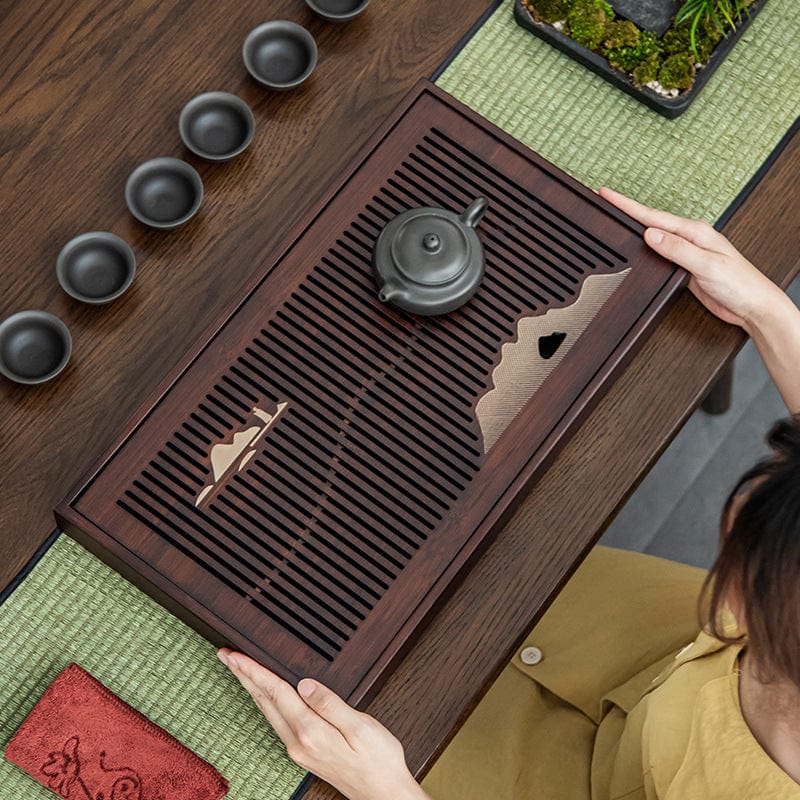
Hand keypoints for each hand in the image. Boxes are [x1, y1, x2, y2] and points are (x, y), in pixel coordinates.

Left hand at [217, 649, 428, 799]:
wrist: (382, 793)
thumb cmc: (377, 760)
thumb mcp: (360, 727)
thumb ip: (330, 704)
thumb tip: (306, 684)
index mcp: (311, 732)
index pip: (276, 693)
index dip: (254, 671)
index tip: (236, 656)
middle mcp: (298, 742)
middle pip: (264, 700)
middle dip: (244, 676)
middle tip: (226, 655)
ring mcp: (298, 749)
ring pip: (267, 711)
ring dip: (251, 687)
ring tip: (239, 670)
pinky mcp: (303, 752)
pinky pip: (276, 720)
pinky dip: (265, 700)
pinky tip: (264, 695)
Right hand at [599, 186, 780, 331]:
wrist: (752, 306)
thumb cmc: (740, 284)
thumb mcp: (706, 264)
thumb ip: (677, 249)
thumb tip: (651, 235)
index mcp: (695, 232)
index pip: (653, 216)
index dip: (628, 206)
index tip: (608, 196)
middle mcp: (690, 238)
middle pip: (650, 221)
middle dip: (626, 212)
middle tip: (605, 202)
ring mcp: (687, 252)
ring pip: (653, 237)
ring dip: (634, 228)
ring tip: (615, 219)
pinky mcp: (685, 267)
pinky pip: (659, 253)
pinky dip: (645, 248)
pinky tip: (638, 247)